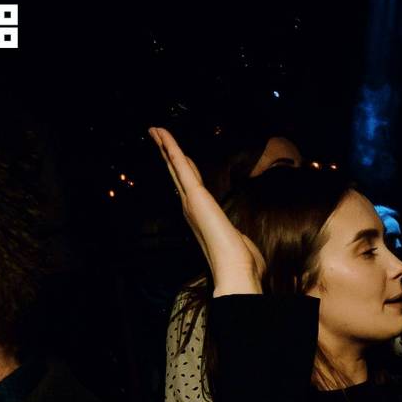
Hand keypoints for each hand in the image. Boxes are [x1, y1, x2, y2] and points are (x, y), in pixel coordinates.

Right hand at [149, 127, 265, 295]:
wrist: (235, 270)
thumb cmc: (241, 263)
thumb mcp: (241, 245)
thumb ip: (239, 240)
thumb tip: (246, 247)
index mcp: (202, 217)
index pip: (190, 188)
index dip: (182, 171)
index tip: (177, 158)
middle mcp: (191, 208)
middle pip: (177, 175)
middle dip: (168, 155)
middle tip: (157, 138)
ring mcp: (191, 201)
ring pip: (175, 167)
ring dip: (165, 146)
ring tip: (155, 130)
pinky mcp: (195, 195)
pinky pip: (180, 165)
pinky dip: (170, 147)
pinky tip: (162, 133)